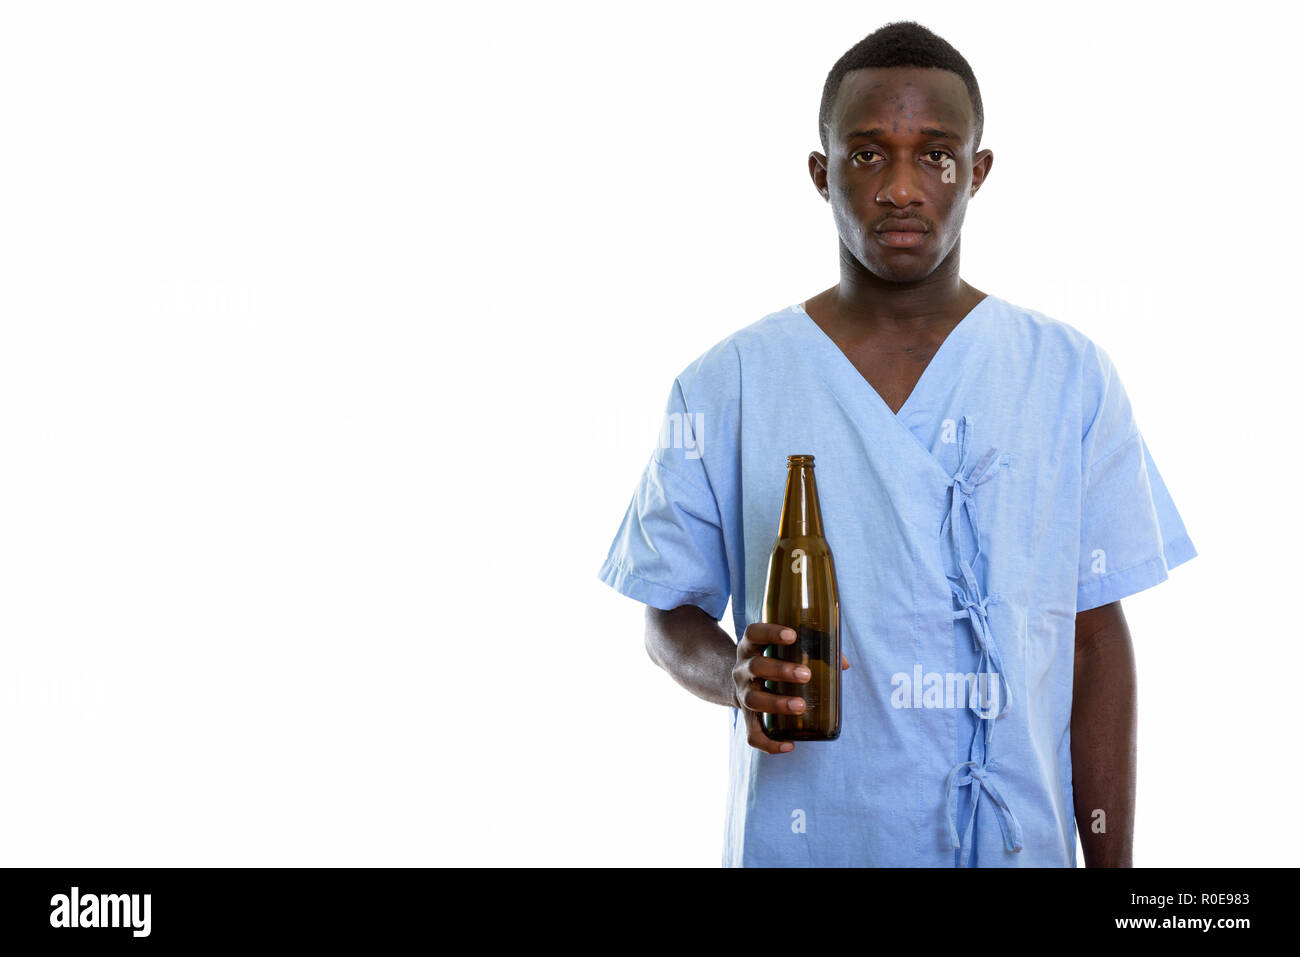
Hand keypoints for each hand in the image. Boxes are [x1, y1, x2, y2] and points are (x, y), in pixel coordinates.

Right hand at [732, 622, 849, 753]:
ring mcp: (743, 693)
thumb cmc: (773, 659)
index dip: (770, 632)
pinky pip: (752, 734)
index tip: (792, 635)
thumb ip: (814, 649)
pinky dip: (769, 743)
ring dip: (777, 703)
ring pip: (754, 700)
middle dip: (780, 670)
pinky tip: (790, 746)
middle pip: (756, 667)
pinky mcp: (747, 717)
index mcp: (751, 646)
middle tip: (805, 675)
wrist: (742, 681)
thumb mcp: (782, 648)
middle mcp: (742, 669)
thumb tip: (844, 664)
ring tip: (801, 707)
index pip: (753, 633)